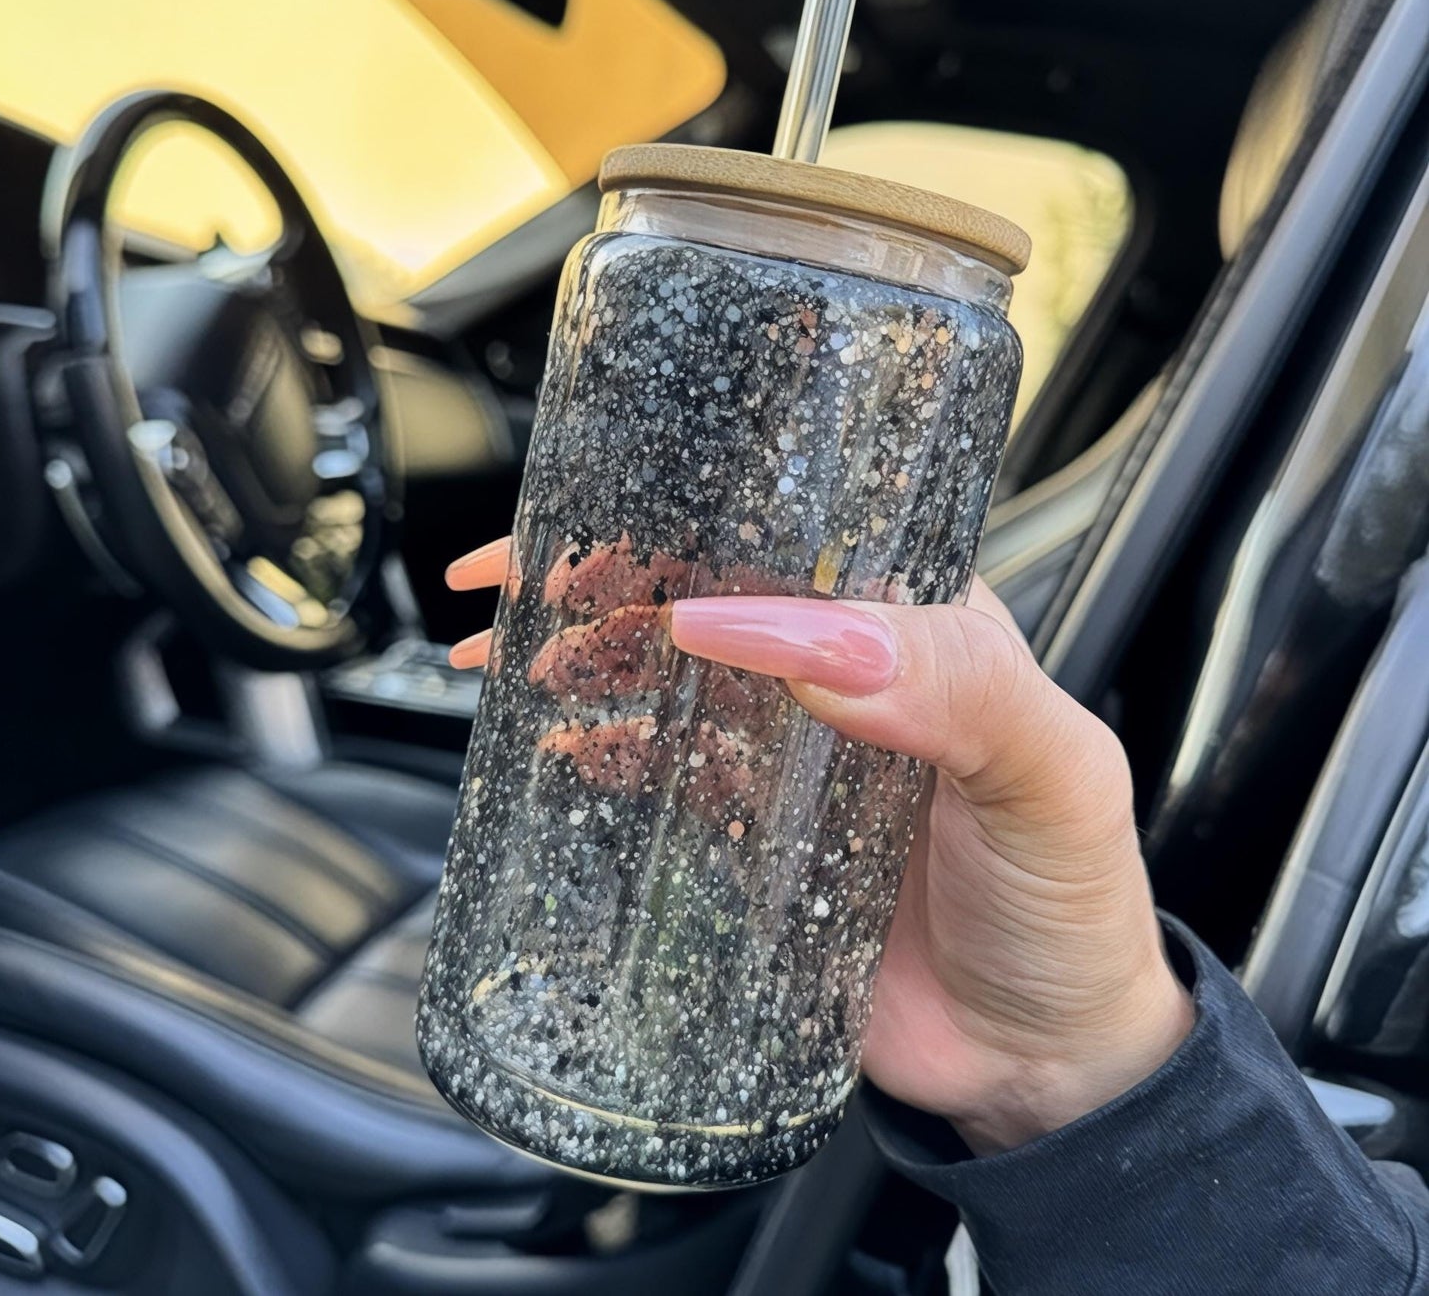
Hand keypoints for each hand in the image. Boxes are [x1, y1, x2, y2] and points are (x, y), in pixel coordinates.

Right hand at [447, 540, 1192, 1153]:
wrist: (1043, 1064)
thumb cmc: (1071, 908)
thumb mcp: (1050, 775)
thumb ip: (949, 686)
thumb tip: (779, 630)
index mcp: (924, 626)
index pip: (795, 540)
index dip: (693, 521)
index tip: (596, 522)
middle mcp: (851, 674)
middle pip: (709, 599)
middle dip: (607, 580)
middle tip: (524, 591)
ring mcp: (794, 754)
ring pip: (671, 676)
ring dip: (588, 657)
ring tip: (514, 661)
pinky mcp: (754, 832)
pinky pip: (664, 773)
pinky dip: (602, 751)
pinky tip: (556, 745)